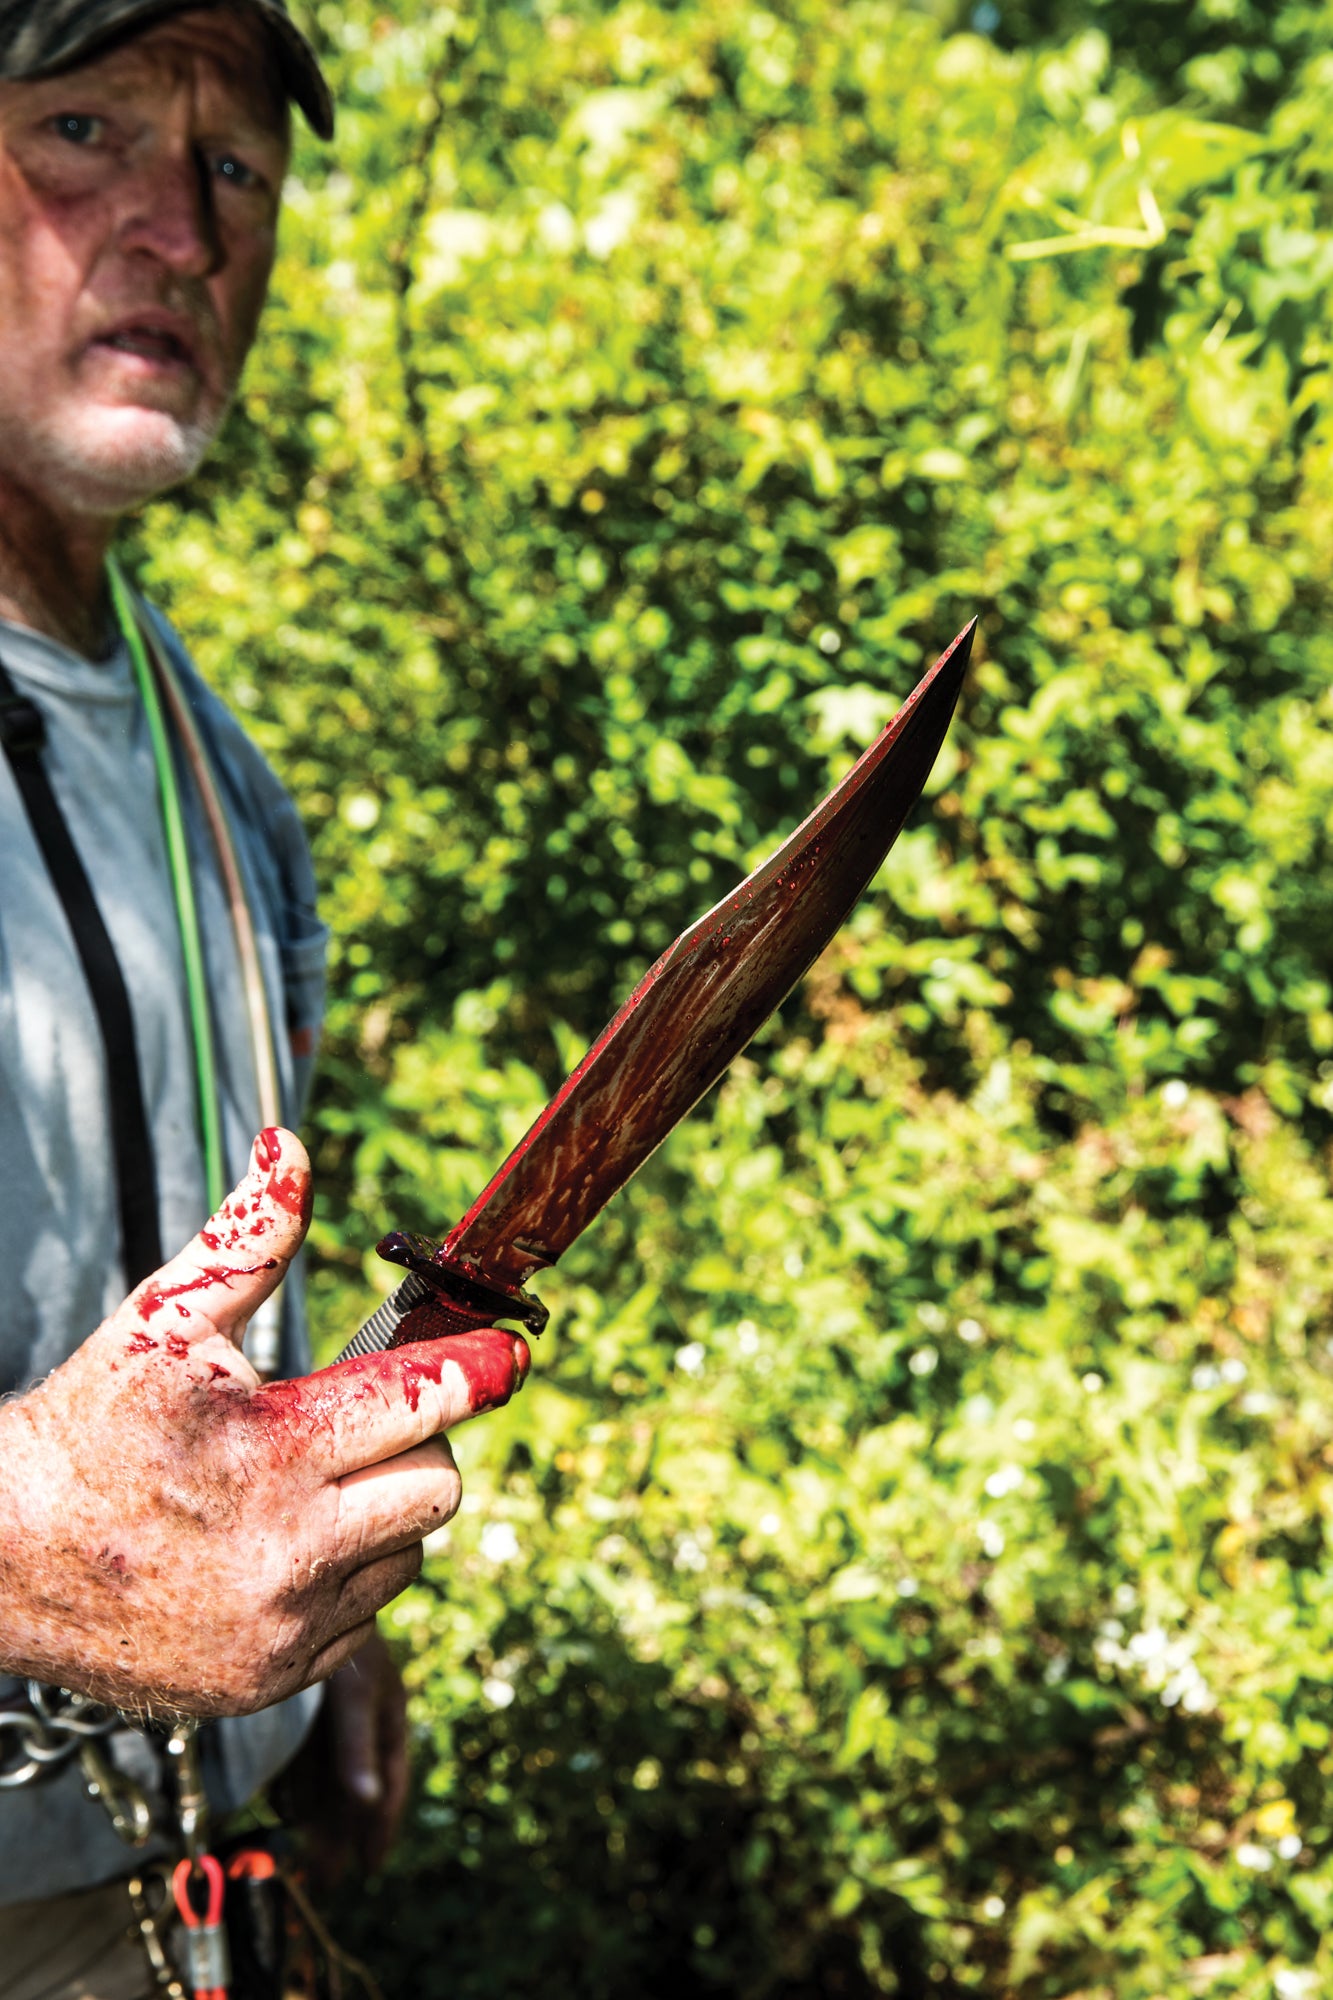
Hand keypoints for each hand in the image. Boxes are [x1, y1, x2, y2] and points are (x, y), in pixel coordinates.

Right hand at [0, 1129, 528, 1715]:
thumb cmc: (85, 1429)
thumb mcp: (164, 1321)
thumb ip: (249, 1237)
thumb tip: (291, 1148)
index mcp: (273, 1454)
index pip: (423, 1403)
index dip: (475, 1370)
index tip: (510, 1353)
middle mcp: (288, 1552)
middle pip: (438, 1486)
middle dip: (416, 1444)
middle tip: (365, 1425)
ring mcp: (280, 1629)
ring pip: (407, 1555)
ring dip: (382, 1515)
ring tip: (308, 1489)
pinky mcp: (268, 1682)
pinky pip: (361, 1619)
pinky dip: (342, 1580)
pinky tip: (280, 1551)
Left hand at [280, 1623, 409, 1884]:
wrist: (306, 1589)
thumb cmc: (342, 1638)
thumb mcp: (354, 1696)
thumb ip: (357, 1749)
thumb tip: (368, 1804)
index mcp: (387, 1713)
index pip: (390, 1781)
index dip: (381, 1825)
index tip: (370, 1867)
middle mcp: (361, 1717)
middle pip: (355, 1787)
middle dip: (343, 1833)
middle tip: (326, 1879)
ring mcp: (331, 1713)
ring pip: (327, 1777)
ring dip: (318, 1817)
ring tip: (307, 1857)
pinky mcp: (302, 1709)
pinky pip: (301, 1759)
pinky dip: (295, 1788)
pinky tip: (285, 1809)